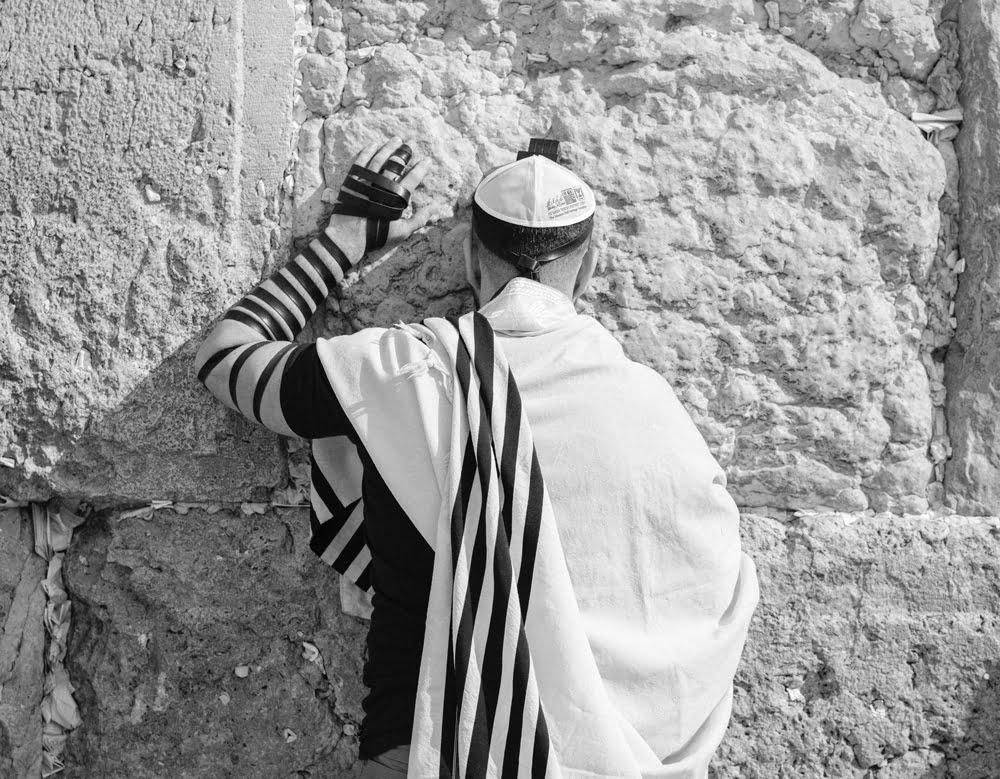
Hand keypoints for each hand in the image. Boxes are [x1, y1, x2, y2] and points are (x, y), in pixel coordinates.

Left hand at [324, 136, 440, 264]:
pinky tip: (374, 145)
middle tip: (411, 143)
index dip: (421, 168)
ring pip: (379, 159)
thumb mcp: (402, 231)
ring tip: (396, 139)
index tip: (427, 160)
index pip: (413, 179)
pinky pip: (360, 161)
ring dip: (388, 147)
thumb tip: (435, 208)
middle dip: (405, 152)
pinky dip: (367, 151)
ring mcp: (366, 182)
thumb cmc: (377, 235)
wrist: (349, 237)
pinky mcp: (352, 180)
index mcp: (396, 198)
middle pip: (395, 164)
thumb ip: (419, 219)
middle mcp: (381, 186)